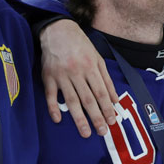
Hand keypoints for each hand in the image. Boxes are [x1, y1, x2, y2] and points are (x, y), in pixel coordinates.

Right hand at [39, 19, 118, 137]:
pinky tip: (58, 119)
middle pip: (88, 99)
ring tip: (85, 132)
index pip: (101, 92)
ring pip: (71, 100)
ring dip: (79, 118)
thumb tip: (115, 99)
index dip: (107, 108)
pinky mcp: (48, 77)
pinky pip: (50, 95)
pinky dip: (53, 107)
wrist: (58, 31)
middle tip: (102, 132)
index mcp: (91, 68)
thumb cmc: (81, 46)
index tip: (112, 121)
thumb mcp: (98, 59)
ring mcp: (61, 75)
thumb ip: (107, 79)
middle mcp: (77, 72)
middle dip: (96, 117)